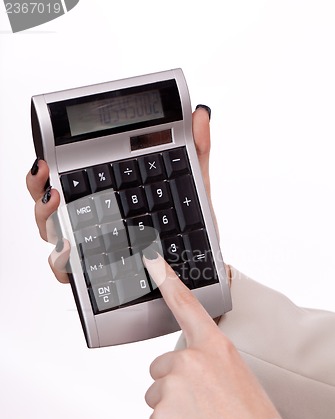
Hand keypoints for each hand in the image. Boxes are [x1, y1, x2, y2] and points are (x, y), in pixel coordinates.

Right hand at [26, 106, 213, 282]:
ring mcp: (92, 247)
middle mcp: (92, 221)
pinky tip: (68, 249)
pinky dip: (60, 261)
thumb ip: (195, 151)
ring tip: (55, 204)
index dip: (51, 168)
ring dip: (45, 218)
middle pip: (51, 204)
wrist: (197, 268)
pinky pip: (67, 270)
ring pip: (52, 234)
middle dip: (38, 189)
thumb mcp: (191, 188)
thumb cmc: (187, 228)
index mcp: (107, 196)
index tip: (46, 159)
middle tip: (45, 174)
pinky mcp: (96, 274)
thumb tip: (200, 114)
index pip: (69, 179)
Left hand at [144, 253, 280, 418]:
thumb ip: (209, 363)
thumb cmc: (251, 417)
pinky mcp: (160, 412)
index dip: (166, 280)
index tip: (151, 260)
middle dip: (173, 383)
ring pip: (157, 393)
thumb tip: (190, 370)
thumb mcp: (236, 374)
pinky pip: (156, 418)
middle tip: (200, 403)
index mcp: (213, 346)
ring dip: (172, 407)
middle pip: (160, 366)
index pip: (186, 305)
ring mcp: (172, 385)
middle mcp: (189, 360)